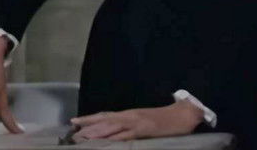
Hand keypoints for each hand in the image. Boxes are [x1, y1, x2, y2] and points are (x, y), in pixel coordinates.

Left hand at [69, 101, 201, 141]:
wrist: (183, 114)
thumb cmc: (164, 120)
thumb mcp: (143, 121)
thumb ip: (129, 125)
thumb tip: (115, 132)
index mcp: (128, 114)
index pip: (104, 116)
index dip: (89, 119)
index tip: (74, 121)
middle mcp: (129, 116)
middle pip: (104, 121)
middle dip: (88, 128)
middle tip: (72, 134)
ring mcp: (136, 122)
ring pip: (112, 127)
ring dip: (96, 133)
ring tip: (82, 137)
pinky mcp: (145, 130)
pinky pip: (127, 135)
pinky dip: (115, 138)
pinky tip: (106, 142)